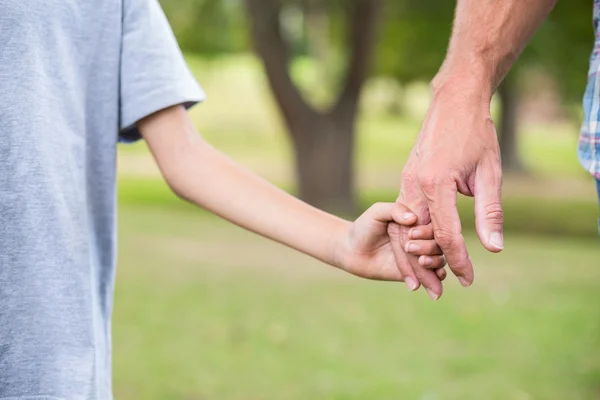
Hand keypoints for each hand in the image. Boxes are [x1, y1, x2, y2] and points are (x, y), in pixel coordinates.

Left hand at [333, 202, 445, 281]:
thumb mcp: (377, 212)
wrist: (352, 250)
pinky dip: (435, 278)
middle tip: (410, 248)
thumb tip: (413, 218)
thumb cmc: (364, 227)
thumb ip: (395, 210)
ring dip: (435, 263)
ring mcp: (420, 256)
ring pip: (439, 260)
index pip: (434, 225)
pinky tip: (435, 279)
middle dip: (429, 247)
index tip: (411, 234)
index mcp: (417, 221)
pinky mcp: (415, 272)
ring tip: (422, 262)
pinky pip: (431, 276)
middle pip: (439, 244)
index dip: (427, 231)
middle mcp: (422, 238)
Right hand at [391, 81, 503, 296]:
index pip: (446, 234)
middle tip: (439, 292)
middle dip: (427, 267)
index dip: (458, 260)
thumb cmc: (475, 134)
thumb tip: (493, 248)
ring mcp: (405, 182)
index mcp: (436, 184)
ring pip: (405, 229)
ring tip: (424, 279)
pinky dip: (411, 236)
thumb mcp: (489, 173)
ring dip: (414, 255)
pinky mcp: (405, 179)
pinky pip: (404, 215)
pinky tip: (421, 248)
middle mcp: (414, 186)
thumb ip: (489, 212)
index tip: (467, 280)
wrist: (452, 102)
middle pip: (417, 237)